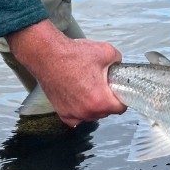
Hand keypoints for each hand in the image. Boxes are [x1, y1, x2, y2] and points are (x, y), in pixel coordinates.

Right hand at [7, 20, 125, 126]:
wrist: (47, 55)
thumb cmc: (73, 55)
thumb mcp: (106, 51)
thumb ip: (118, 61)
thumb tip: (118, 65)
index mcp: (100, 101)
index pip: (120, 109)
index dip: (122, 98)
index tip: (118, 92)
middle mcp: (86, 112)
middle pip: (105, 112)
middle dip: (106, 101)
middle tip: (102, 86)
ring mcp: (73, 114)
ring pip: (91, 115)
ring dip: (93, 106)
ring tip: (88, 88)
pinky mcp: (62, 112)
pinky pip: (76, 118)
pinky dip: (79, 110)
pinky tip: (79, 97)